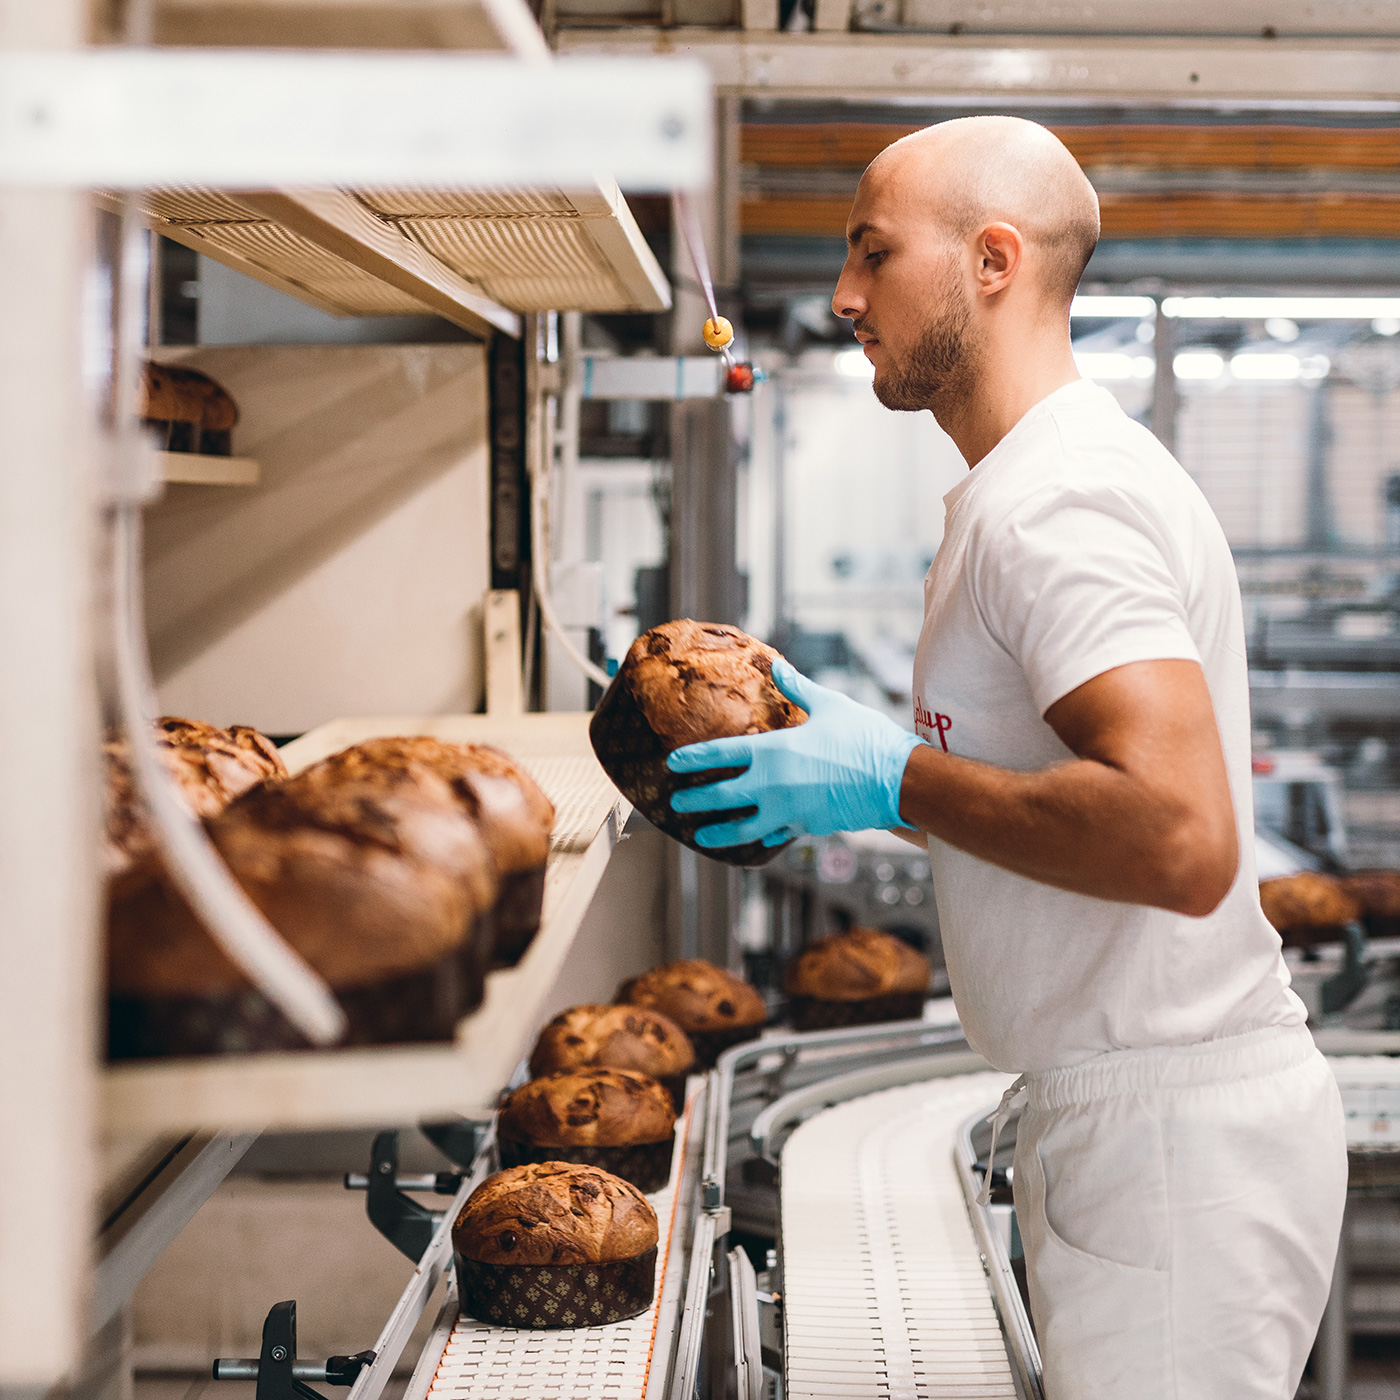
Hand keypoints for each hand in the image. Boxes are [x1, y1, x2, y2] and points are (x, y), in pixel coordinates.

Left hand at [667, 658, 924, 848]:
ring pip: (743, 827)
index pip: (721, 755)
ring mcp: (789, 809)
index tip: (673, 765)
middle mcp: (774, 784)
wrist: (898, 780)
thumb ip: (798, 689)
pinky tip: (756, 838)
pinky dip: (762, 836)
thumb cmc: (865, 738)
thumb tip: (778, 668)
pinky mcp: (807, 825)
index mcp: (774, 751)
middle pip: (722, 795)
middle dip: (695, 801)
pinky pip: (776, 833)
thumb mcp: (829, 705)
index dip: (694, 760)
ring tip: (701, 836)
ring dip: (719, 831)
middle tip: (675, 805)